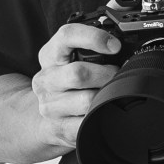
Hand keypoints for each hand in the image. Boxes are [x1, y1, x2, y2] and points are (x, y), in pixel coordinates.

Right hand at [32, 23, 121, 149]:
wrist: (43, 115)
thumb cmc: (66, 81)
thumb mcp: (71, 58)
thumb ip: (90, 46)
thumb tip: (120, 42)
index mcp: (49, 55)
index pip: (67, 35)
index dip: (94, 37)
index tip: (115, 45)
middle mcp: (45, 79)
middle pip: (78, 73)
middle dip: (106, 74)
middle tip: (117, 75)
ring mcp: (49, 105)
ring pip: (86, 101)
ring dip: (105, 97)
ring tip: (109, 93)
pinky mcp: (57, 128)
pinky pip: (86, 124)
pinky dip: (100, 117)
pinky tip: (101, 111)